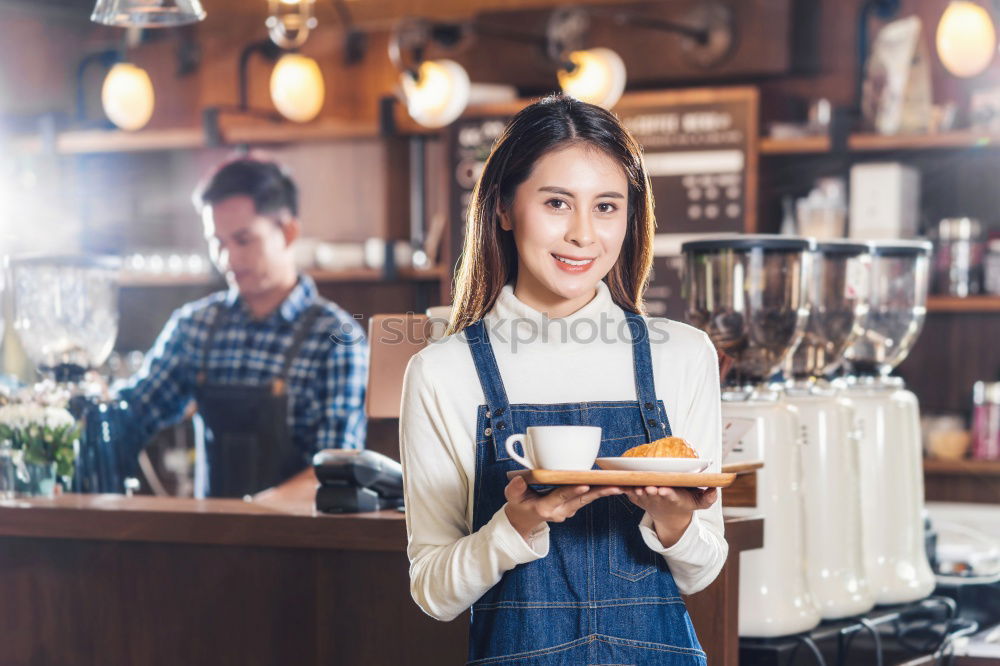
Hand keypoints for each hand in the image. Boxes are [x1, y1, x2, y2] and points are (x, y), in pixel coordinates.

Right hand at [503, 475, 622, 540]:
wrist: (524, 520)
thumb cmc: (519, 505)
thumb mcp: (512, 498)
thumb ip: (514, 489)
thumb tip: (519, 480)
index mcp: (546, 508)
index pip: (561, 497)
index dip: (572, 491)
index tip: (584, 485)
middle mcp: (561, 511)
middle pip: (582, 500)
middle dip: (599, 492)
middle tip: (616, 486)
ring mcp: (568, 511)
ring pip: (589, 499)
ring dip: (605, 492)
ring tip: (622, 485)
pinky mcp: (574, 507)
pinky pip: (589, 499)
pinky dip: (602, 491)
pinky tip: (615, 485)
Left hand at [624, 486, 718, 547]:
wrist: (669, 516)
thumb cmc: (685, 502)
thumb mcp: (698, 502)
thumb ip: (708, 498)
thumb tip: (715, 490)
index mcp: (673, 498)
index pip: (670, 495)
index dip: (666, 493)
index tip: (663, 490)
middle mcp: (658, 498)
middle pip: (652, 493)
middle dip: (649, 490)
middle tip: (646, 486)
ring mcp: (646, 499)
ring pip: (638, 493)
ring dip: (634, 490)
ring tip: (632, 486)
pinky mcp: (636, 497)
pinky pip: (627, 492)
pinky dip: (621, 489)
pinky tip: (614, 484)